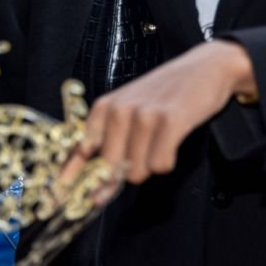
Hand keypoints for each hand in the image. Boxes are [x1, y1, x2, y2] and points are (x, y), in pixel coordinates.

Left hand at [60, 40, 256, 202]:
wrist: (205, 68)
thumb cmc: (164, 93)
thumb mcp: (129, 107)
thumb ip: (109, 140)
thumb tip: (94, 184)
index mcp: (104, 108)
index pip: (81, 151)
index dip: (72, 177)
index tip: (60, 198)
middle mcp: (119, 110)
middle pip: (109, 170)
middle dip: (122, 176)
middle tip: (141, 159)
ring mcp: (144, 115)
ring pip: (137, 172)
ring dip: (150, 166)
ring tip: (160, 141)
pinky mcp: (170, 121)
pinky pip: (160, 165)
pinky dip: (167, 162)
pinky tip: (172, 143)